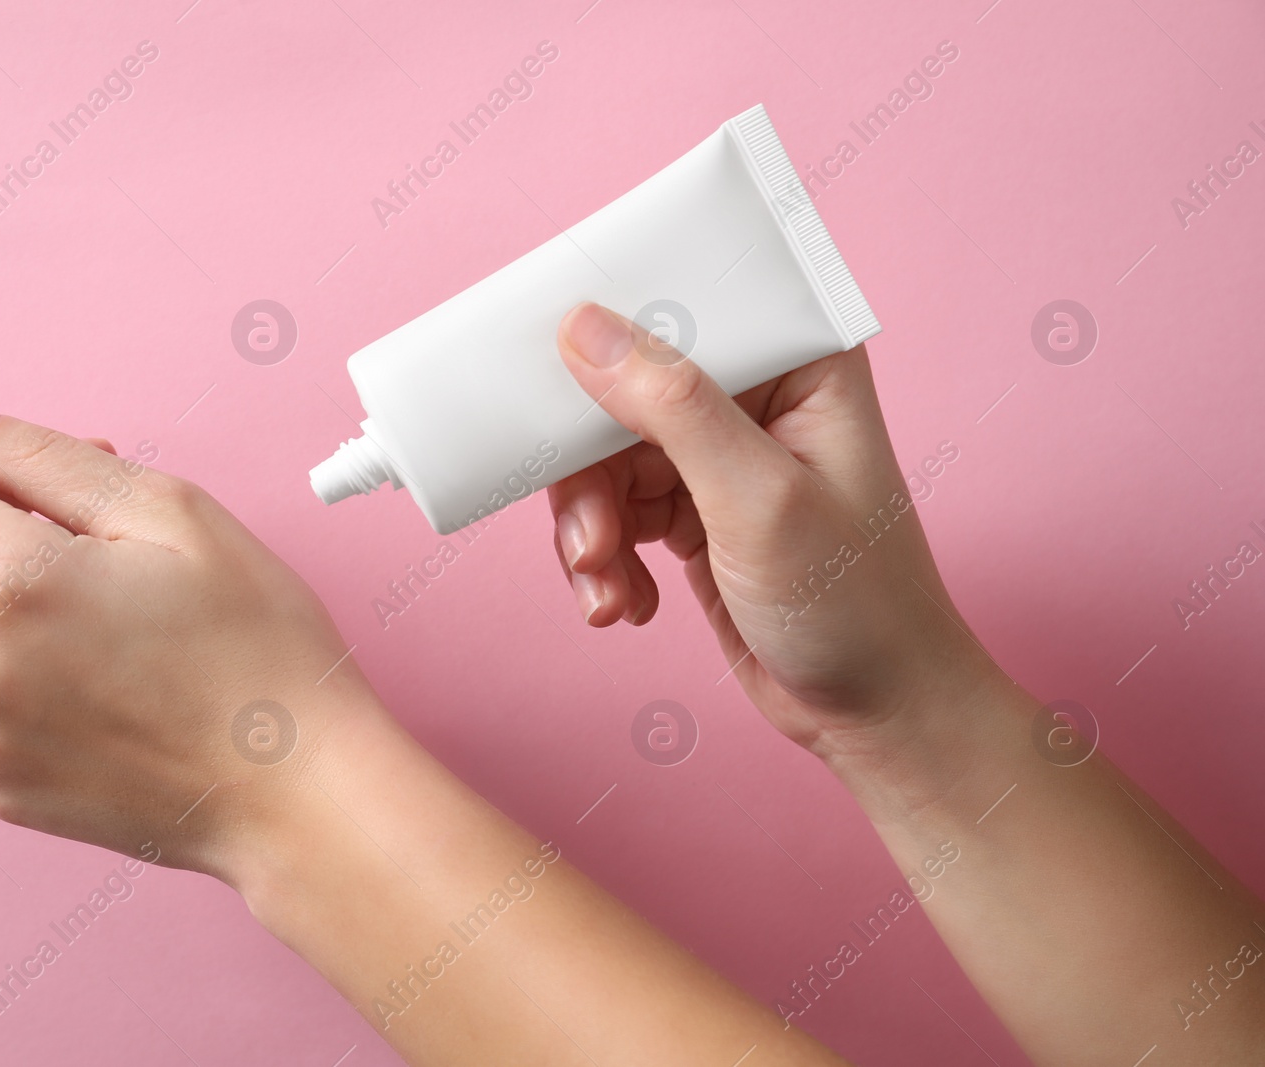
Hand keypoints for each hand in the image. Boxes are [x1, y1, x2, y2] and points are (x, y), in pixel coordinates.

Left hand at [0, 361, 373, 879]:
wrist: (302, 797)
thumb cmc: (261, 652)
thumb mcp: (173, 515)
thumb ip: (45, 457)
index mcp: (11, 586)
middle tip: (97, 505)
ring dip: (5, 581)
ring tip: (118, 590)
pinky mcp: (1, 782)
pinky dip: (19, 654)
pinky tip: (107, 660)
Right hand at [547, 303, 1003, 756]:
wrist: (876, 713)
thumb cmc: (856, 604)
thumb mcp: (758, 500)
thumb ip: (671, 408)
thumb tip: (584, 328)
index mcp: (799, 362)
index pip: (683, 307)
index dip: (608, 333)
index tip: (552, 383)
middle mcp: (758, 397)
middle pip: (623, 391)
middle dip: (590, 472)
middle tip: (589, 537)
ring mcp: (722, 457)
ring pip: (607, 459)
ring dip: (590, 528)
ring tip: (604, 585)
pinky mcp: (694, 512)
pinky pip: (615, 511)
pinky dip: (604, 560)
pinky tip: (624, 604)